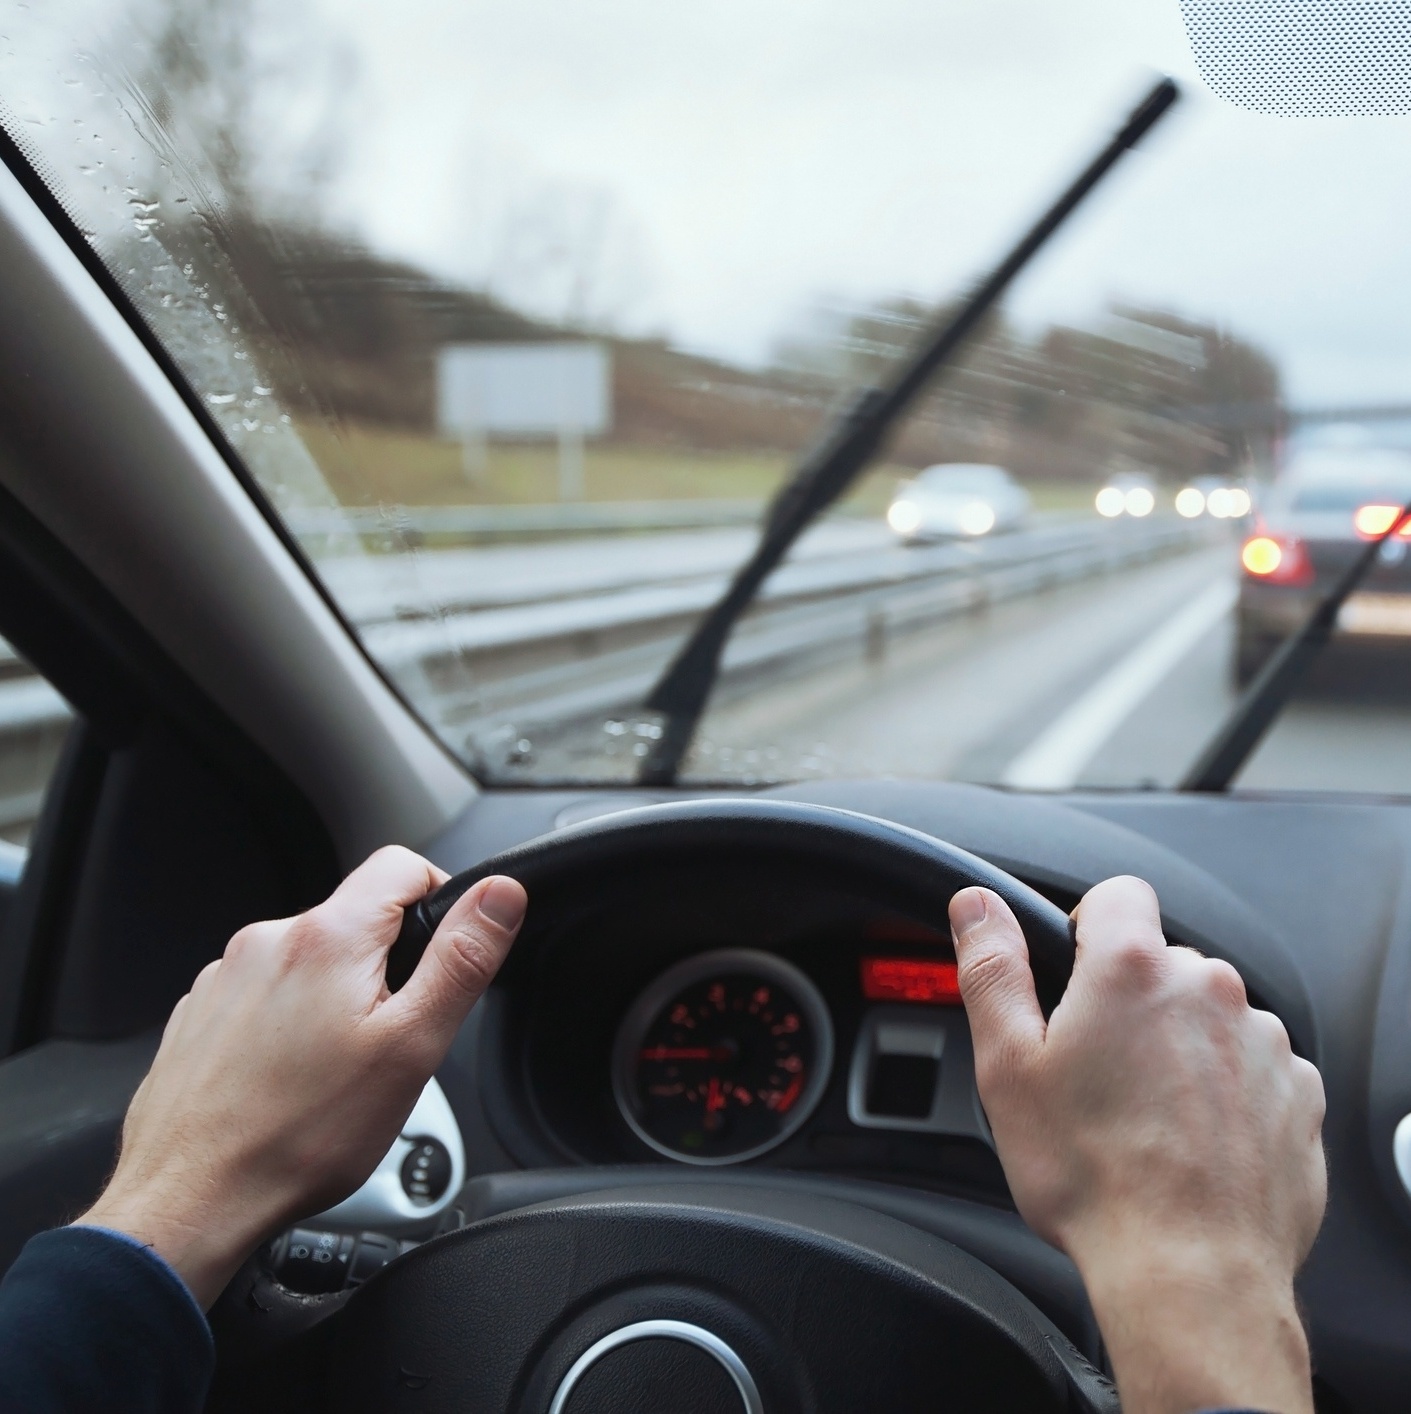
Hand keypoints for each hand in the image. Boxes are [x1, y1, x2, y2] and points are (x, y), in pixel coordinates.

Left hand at [78, 847, 525, 1307]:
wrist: (190, 1201)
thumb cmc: (299, 1137)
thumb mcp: (411, 1047)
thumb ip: (462, 959)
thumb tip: (500, 895)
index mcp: (328, 937)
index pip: (402, 865)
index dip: (441, 898)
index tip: (444, 956)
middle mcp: (268, 941)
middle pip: (356, 918)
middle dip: (387, 966)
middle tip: (390, 1040)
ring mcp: (226, 976)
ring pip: (311, 960)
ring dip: (336, 997)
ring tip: (335, 1072)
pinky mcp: (201, 1013)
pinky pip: (266, 994)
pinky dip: (288, 1023)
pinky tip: (290, 1080)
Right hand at [950, 876, 1325, 1413]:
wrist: (1189, 1273)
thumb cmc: (1093, 1176)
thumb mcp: (1008, 1066)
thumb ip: (991, 969)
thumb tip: (976, 905)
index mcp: (1132, 970)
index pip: (1118, 895)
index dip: (1087, 927)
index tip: (1072, 978)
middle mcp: (1209, 991)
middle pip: (1162, 964)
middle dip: (1129, 1002)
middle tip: (1095, 1072)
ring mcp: (1262, 1042)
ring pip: (1208, 1018)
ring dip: (1179, 1047)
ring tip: (1144, 1118)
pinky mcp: (1299, 1094)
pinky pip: (1253, 1068)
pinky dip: (1225, 1092)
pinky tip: (1190, 1142)